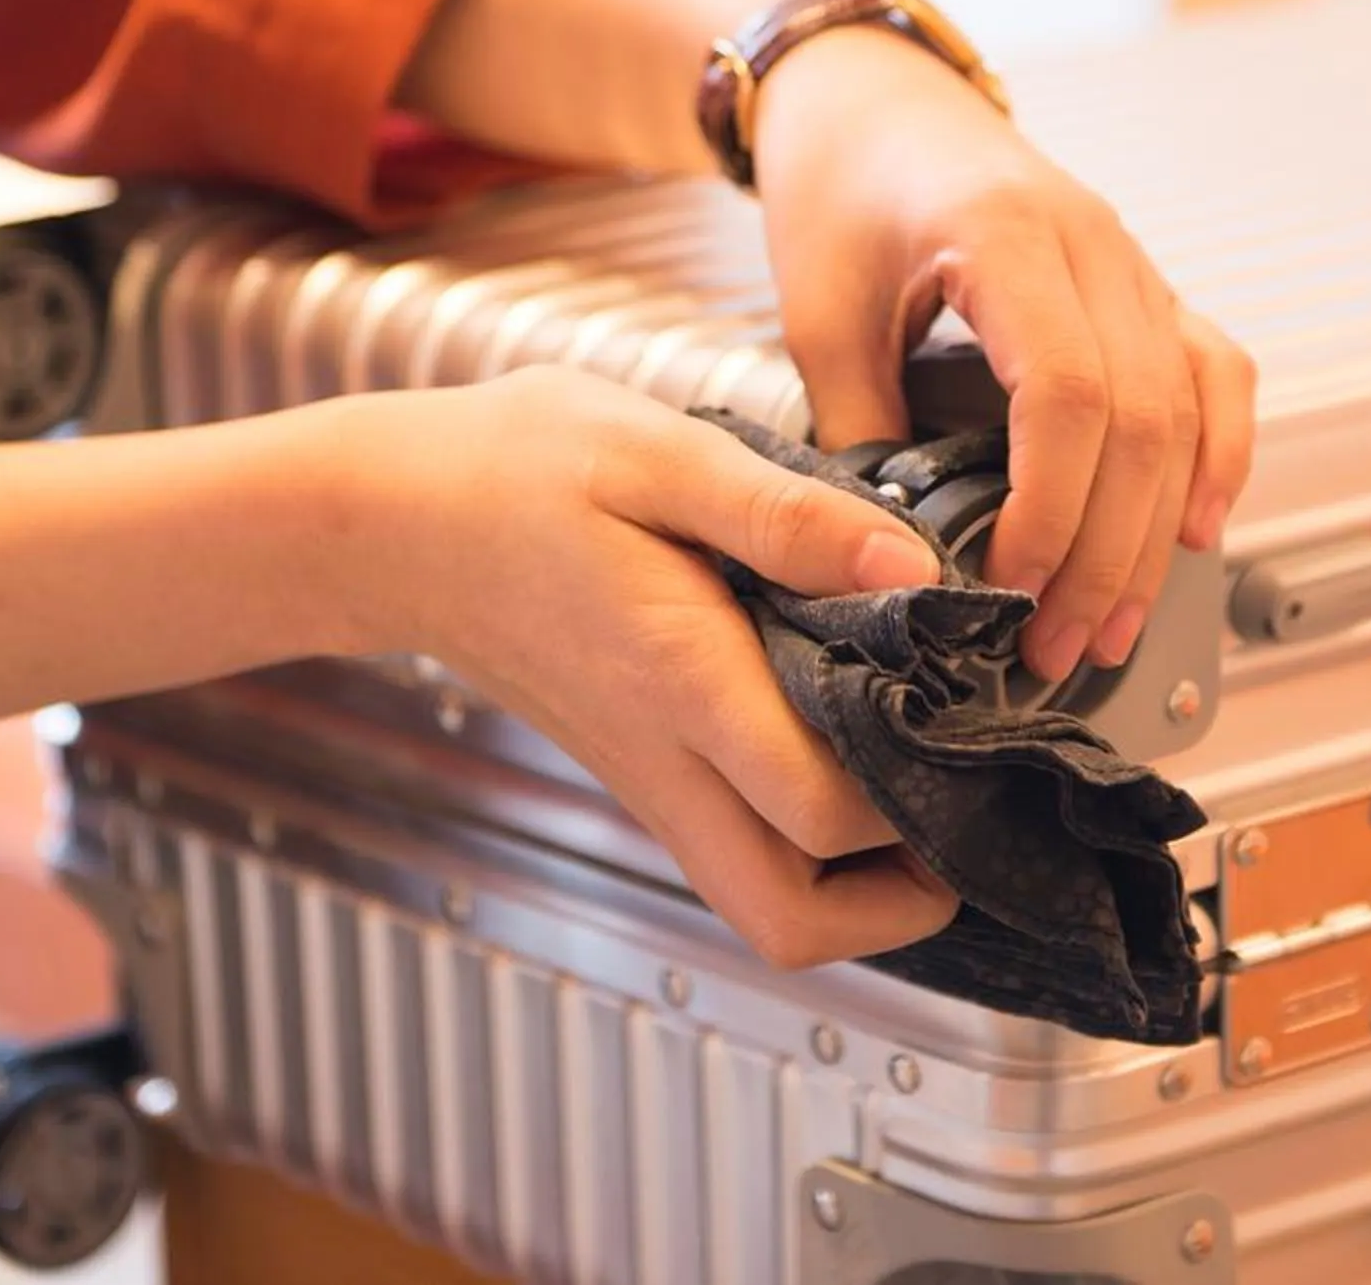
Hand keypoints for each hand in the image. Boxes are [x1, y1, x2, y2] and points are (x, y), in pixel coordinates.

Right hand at [337, 366, 960, 968]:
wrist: (396, 518)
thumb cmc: (519, 468)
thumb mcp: (657, 449)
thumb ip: (787, 512)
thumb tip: (910, 565)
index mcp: (683, 681)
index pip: (824, 812)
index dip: (920, 796)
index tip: (973, 721)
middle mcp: (664, 759)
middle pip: (792, 921)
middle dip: (898, 901)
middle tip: (962, 811)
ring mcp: (645, 779)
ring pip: (761, 907)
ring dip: (854, 890)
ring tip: (916, 791)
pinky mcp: (637, 771)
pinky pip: (735, 854)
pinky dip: (806, 847)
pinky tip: (845, 751)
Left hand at [749, 29, 1257, 683]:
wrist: (867, 94)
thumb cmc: (836, 183)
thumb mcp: (816, 308)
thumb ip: (856, 423)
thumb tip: (890, 548)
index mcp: (1007, 234)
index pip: (1073, 393)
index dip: (1054, 507)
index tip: (1009, 584)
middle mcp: (1094, 244)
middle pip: (1144, 420)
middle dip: (1106, 552)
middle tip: (1056, 645)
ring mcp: (1131, 262)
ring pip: (1188, 410)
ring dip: (1158, 532)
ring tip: (1111, 626)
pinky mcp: (1142, 285)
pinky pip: (1214, 372)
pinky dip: (1217, 456)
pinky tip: (1199, 531)